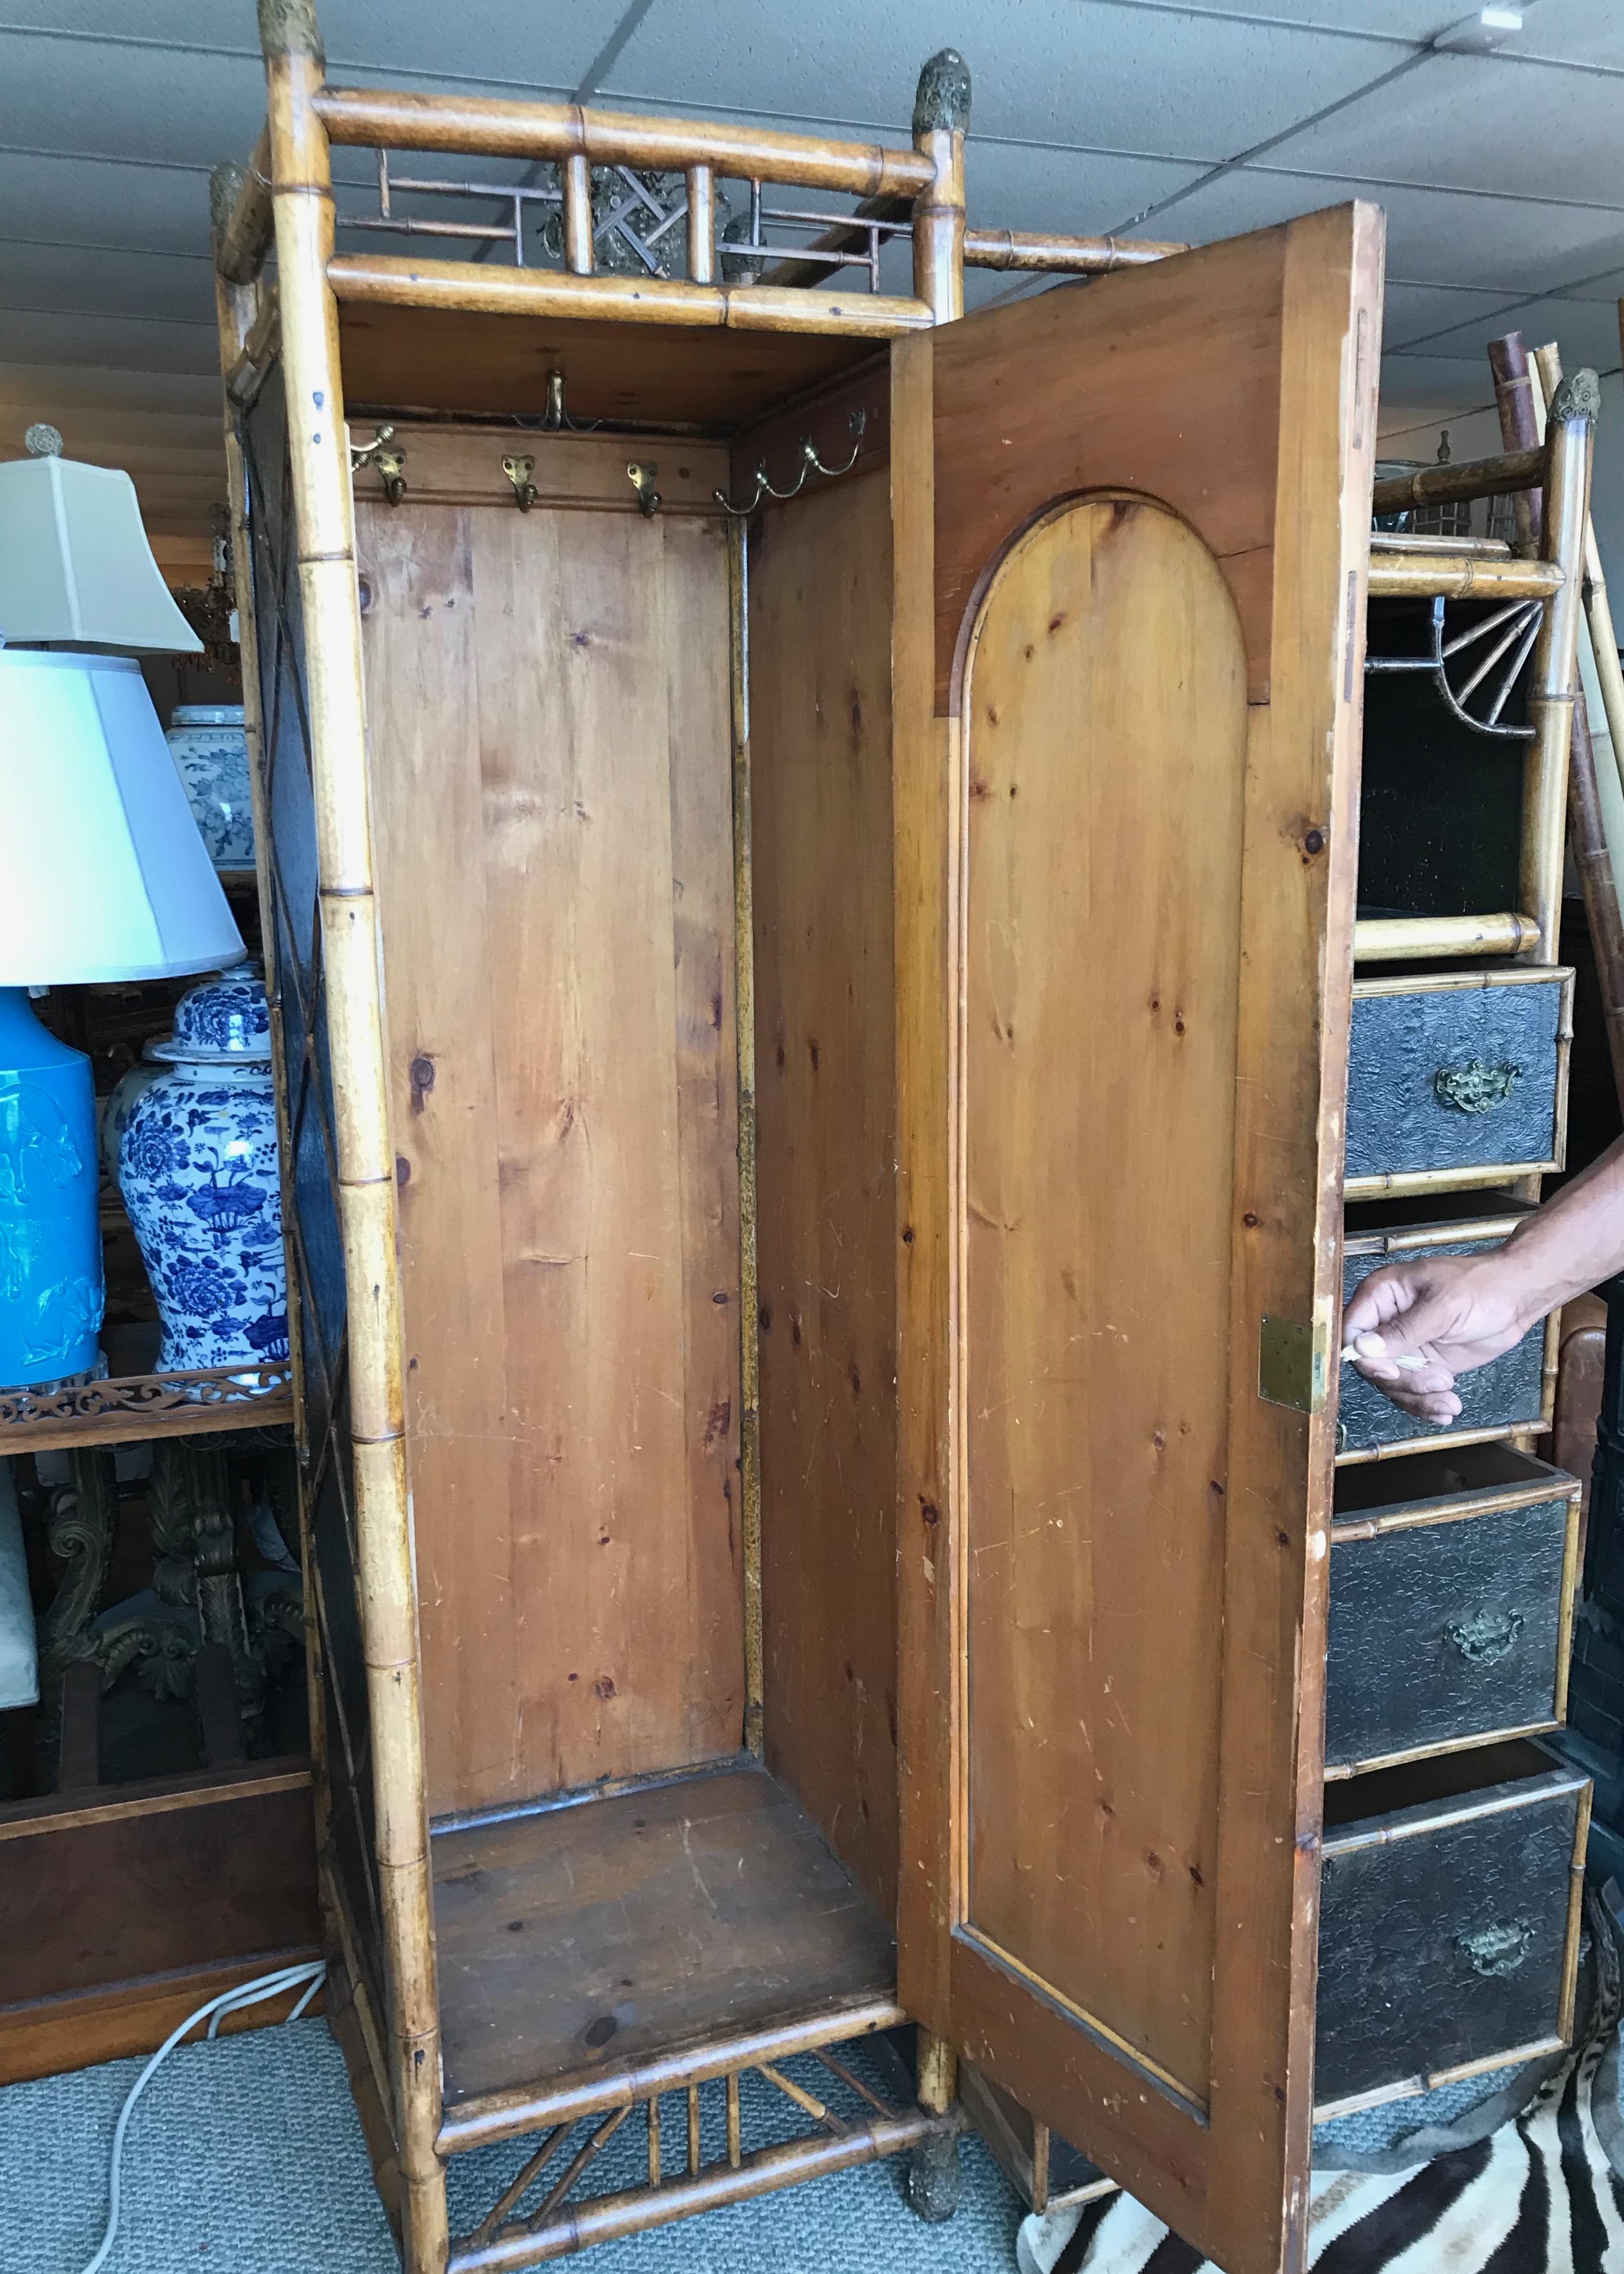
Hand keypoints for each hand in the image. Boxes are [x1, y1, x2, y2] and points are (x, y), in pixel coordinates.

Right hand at [1340, 1251, 1538, 1426]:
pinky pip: (1414, 1391)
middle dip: (1404, 1382)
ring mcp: (1405, 1346)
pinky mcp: (1424, 1365)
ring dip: (1419, 1398)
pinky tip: (1446, 1410)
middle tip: (1439, 1382)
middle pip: (1372, 1365)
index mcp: (1381, 1295)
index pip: (1352, 1331)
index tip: (1392, 1373)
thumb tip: (1362, 1349)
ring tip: (1450, 1399)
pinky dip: (1428, 1405)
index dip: (1365, 1357)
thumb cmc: (1481, 1287)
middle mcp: (1386, 1322)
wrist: (1518, 1299)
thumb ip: (1403, 1330)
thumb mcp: (1443, 1306)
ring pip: (1393, 1384)